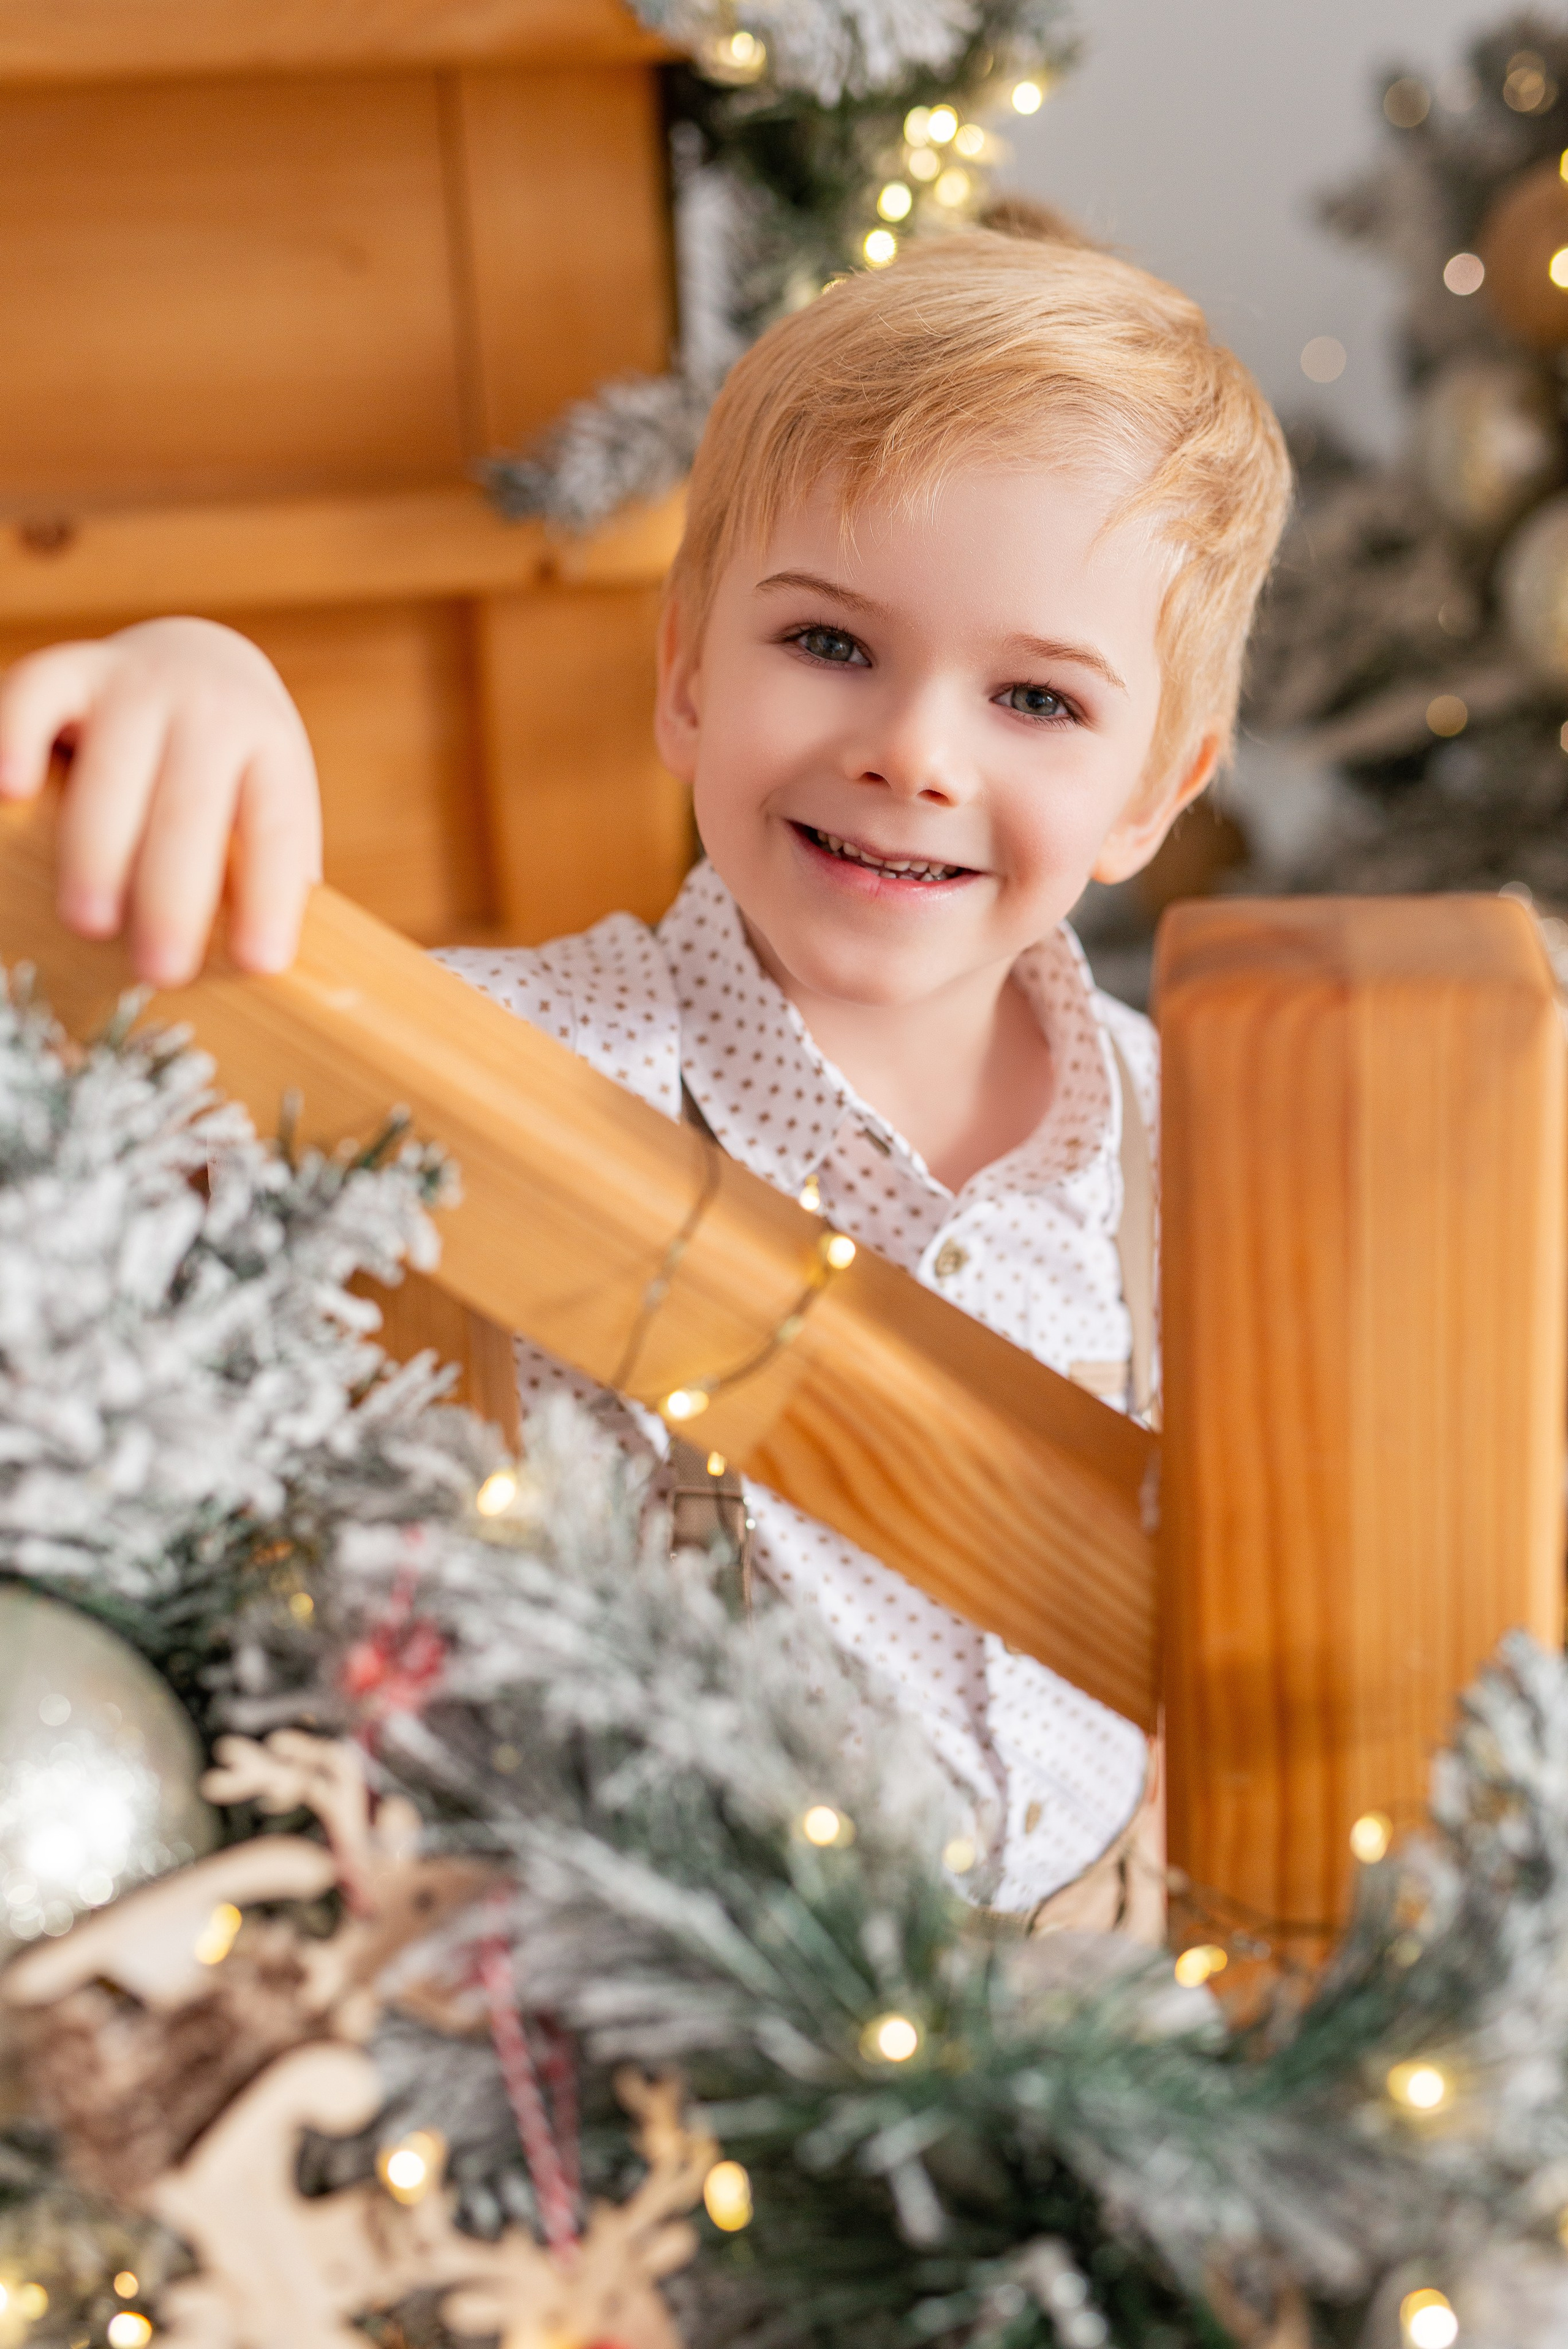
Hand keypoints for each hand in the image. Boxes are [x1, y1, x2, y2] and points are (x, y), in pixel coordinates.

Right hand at [0, 617, 321, 985]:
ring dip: (96, 850)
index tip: (259, 964)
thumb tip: (256, 972)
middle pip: (190, 809)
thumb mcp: (268, 810)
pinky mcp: (72, 667)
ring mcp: (138, 684)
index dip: (270, 897)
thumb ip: (262, 872)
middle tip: (158, 970)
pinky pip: (37, 691)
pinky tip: (8, 792)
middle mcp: (209, 710)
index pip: (276, 829)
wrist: (200, 663)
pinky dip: (16, 736)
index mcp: (271, 752)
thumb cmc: (233, 777)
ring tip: (87, 923)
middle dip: (171, 895)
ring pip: (113, 767)